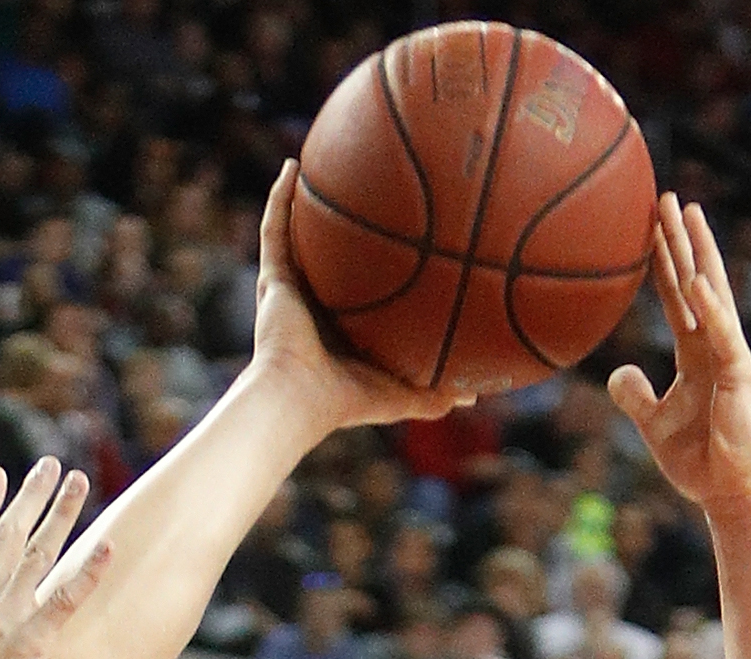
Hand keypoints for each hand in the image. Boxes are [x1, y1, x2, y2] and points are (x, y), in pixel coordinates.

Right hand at [0, 457, 104, 658]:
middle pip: (6, 537)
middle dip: (28, 497)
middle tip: (49, 465)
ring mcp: (1, 623)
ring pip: (35, 556)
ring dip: (59, 515)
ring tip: (79, 482)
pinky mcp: (28, 647)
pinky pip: (63, 602)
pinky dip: (87, 573)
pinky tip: (109, 546)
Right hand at [252, 162, 482, 448]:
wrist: (299, 399)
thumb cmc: (346, 401)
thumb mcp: (402, 392)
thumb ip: (435, 392)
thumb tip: (478, 395)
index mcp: (340, 328)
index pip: (358, 289)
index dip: (374, 264)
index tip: (399, 234)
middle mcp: (314, 305)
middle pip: (329, 256)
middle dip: (341, 228)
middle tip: (365, 187)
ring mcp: (290, 291)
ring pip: (297, 236)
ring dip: (306, 203)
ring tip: (322, 164)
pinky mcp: (272, 282)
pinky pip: (275, 231)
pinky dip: (280, 199)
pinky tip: (292, 166)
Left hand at [610, 197, 750, 522]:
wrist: (730, 493)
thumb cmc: (699, 460)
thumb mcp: (654, 424)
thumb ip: (636, 395)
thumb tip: (618, 371)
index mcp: (694, 351)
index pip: (675, 295)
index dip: (663, 260)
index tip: (650, 225)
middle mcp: (714, 343)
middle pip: (694, 280)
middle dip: (680, 240)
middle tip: (665, 197)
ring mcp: (729, 354)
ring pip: (711, 294)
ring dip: (698, 253)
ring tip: (685, 213)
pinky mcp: (739, 374)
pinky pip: (721, 333)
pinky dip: (709, 306)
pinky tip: (696, 277)